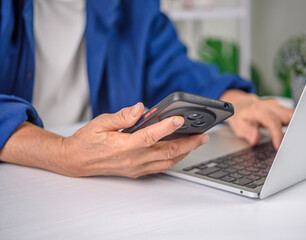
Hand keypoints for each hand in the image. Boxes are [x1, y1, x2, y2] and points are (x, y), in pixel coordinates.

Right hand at [60, 103, 208, 177]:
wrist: (75, 161)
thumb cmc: (87, 140)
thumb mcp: (101, 122)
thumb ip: (123, 116)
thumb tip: (140, 108)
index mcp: (124, 146)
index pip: (150, 136)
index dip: (167, 127)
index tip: (180, 119)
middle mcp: (132, 159)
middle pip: (166, 152)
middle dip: (188, 143)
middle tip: (203, 135)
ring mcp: (136, 168)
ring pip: (167, 162)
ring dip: (185, 152)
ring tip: (197, 142)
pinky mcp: (136, 171)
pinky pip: (160, 167)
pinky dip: (173, 159)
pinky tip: (180, 151)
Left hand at [220, 90, 293, 149]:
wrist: (241, 104)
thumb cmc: (240, 115)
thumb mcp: (238, 125)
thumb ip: (247, 131)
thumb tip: (255, 140)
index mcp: (259, 109)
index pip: (272, 121)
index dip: (277, 134)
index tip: (279, 146)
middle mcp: (270, 106)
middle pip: (289, 115)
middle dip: (295, 129)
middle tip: (296, 144)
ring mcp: (278, 106)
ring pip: (294, 114)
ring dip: (298, 127)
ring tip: (297, 141)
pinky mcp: (282, 109)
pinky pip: (293, 116)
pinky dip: (297, 125)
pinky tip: (296, 135)